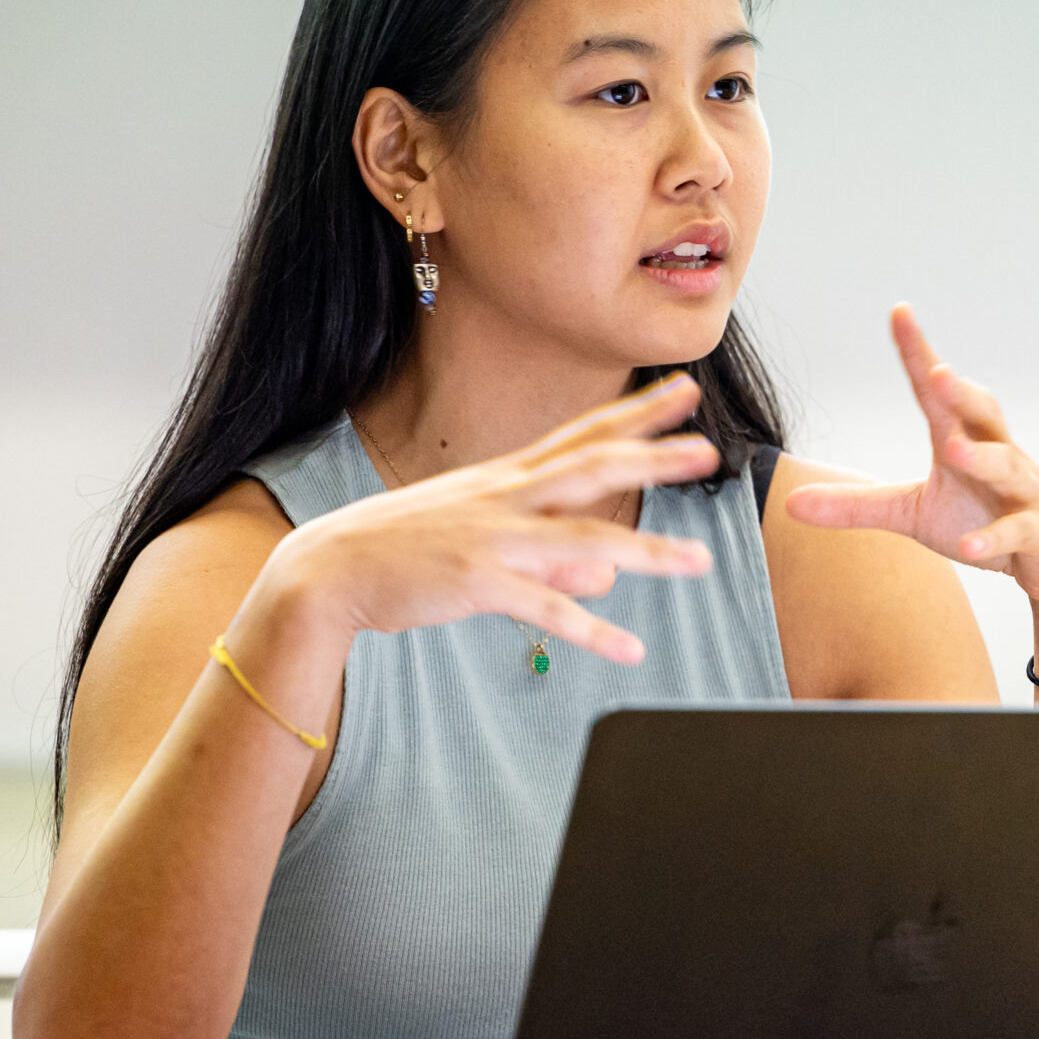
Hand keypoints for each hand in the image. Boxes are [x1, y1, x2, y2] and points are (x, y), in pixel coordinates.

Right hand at [268, 375, 720, 665]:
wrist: (328, 571)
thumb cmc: (407, 552)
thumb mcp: (485, 542)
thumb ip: (552, 557)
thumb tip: (606, 575)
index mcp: (507, 478)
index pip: (584, 435)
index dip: (637, 412)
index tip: (685, 389)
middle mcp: (505, 497)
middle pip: (592, 469)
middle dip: (653, 457)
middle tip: (710, 450)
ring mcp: (492, 538)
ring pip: (583, 540)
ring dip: (645, 551)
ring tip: (700, 562)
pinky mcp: (475, 583)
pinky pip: (544, 608)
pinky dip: (589, 629)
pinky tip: (630, 650)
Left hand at [786, 306, 1038, 619]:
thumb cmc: (984, 520)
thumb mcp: (914, 515)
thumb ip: (857, 506)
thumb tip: (789, 503)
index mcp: (962, 440)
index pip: (938, 392)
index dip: (920, 353)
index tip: (900, 312)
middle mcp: (996, 455)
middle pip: (983, 413)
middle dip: (962, 392)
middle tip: (936, 371)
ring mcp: (1023, 493)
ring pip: (1007, 466)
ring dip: (983, 458)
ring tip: (955, 449)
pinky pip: (1019, 532)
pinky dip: (995, 538)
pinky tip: (969, 546)